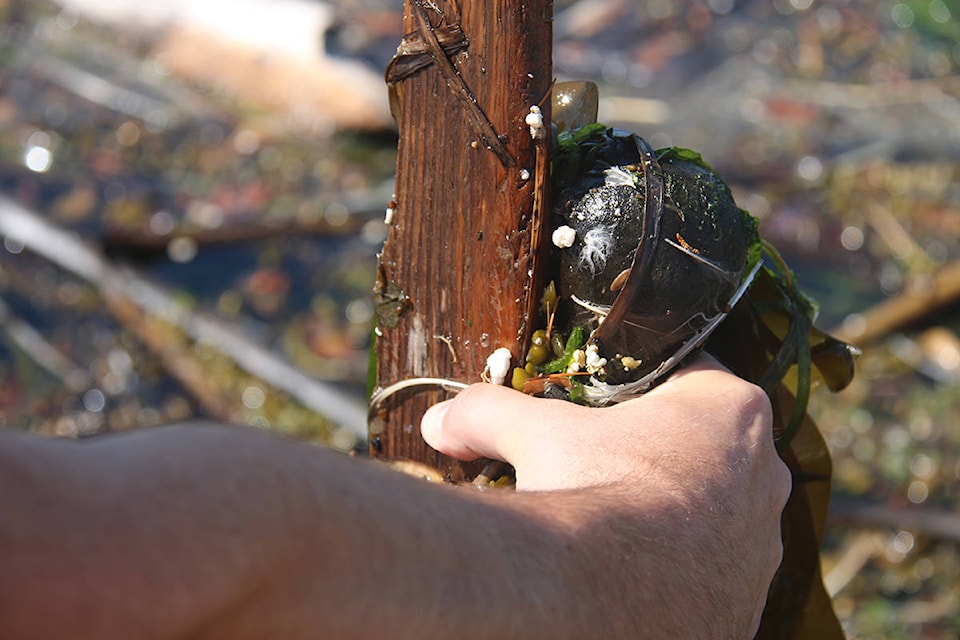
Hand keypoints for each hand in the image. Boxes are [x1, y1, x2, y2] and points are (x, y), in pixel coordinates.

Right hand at [421, 354, 790, 636]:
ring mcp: (762, 543)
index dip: (641, 387)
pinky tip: (632, 570)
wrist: (606, 600)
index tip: (605, 404)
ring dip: (672, 510)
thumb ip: (491, 412)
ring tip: (615, 524)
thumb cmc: (589, 493)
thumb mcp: (535, 434)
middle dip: (655, 451)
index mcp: (731, 409)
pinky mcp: (747, 600)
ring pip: (714, 509)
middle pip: (704, 444)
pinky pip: (713, 568)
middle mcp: (764, 474)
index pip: (688, 375)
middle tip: (602, 465)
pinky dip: (678, 565)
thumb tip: (440, 420)